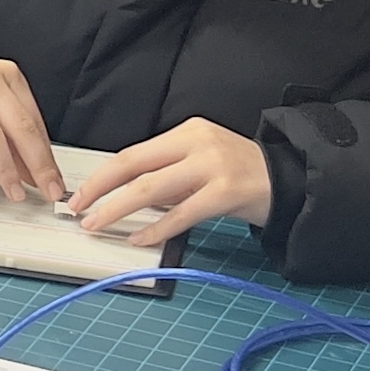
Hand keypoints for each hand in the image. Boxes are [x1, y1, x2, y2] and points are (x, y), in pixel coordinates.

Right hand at [0, 56, 62, 201]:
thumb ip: (13, 139)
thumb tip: (36, 174)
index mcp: (6, 75)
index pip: (33, 120)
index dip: (45, 155)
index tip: (53, 182)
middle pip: (16, 124)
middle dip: (34, 163)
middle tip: (42, 189)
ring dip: (3, 166)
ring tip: (11, 189)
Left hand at [71, 116, 269, 240]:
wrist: (291, 179)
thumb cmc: (241, 172)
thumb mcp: (201, 161)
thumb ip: (167, 173)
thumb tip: (124, 196)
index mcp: (186, 132)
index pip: (132, 154)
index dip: (102, 176)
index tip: (81, 194)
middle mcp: (197, 143)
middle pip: (134, 166)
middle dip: (100, 190)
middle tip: (78, 210)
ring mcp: (212, 166)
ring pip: (151, 189)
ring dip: (118, 209)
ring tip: (97, 224)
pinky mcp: (226, 191)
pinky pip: (182, 213)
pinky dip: (156, 228)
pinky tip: (138, 238)